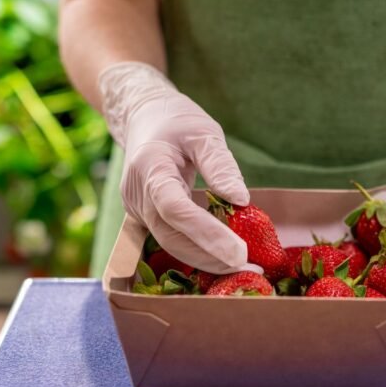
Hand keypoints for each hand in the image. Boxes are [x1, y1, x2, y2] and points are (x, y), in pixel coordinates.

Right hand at [99, 62, 249, 273]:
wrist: (143, 119)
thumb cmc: (176, 121)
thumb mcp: (204, 132)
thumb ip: (221, 166)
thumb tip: (242, 200)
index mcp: (150, 166)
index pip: (175, 209)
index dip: (206, 234)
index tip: (239, 252)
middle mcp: (137, 194)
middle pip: (171, 236)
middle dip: (210, 257)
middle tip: (249, 268)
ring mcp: (136, 209)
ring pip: (169, 244)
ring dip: (205, 260)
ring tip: (242, 266)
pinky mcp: (143, 218)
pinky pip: (169, 239)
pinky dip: (195, 251)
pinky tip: (221, 259)